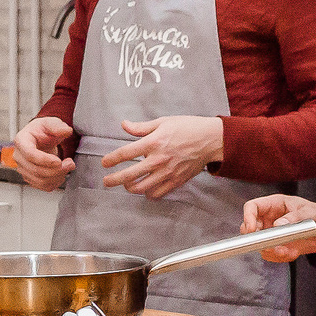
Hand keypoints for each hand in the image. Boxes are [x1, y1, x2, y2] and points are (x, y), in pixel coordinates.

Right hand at [9, 116, 75, 192]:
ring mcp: (23, 169)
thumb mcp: (51, 123)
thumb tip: (66, 131)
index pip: (29, 154)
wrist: (40, 139)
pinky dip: (55, 182)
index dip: (45, 160)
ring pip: (40, 180)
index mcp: (21, 140)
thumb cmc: (43, 131)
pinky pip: (43, 186)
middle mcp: (19, 156)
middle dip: (57, 169)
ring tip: (68, 166)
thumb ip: (58, 126)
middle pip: (36, 170)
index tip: (59, 161)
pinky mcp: (30, 178)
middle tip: (70, 163)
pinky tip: (61, 173)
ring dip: (58, 176)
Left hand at [100, 115, 224, 197]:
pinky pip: (157, 194)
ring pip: (141, 188)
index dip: (111, 159)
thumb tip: (124, 125)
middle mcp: (158, 160)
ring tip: (127, 185)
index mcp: (153, 142)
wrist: (210, 140)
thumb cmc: (187, 128)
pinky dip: (148, 194)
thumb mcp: (163, 122)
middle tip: (106, 181)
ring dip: (130, 188)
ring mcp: (167, 173)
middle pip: (129, 175)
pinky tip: (145, 189)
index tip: (104, 163)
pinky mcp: (176, 181)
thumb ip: (141, 127)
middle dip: (113, 180)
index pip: (125, 154)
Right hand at [242, 193, 315, 260]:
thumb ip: (296, 217)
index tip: (253, 230)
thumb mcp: (313, 213)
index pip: (252, 207)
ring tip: (286, 251)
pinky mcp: (278, 246)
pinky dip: (279, 257)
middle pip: (249, 228)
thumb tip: (277, 225)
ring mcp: (273, 233)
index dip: (248, 217)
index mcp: (276, 204)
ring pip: (258, 244)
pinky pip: (270, 254)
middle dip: (256, 239)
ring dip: (270, 251)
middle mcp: (270, 218)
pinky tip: (292, 253)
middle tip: (269, 245)